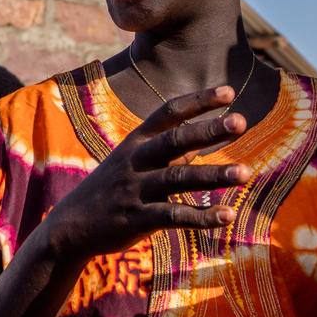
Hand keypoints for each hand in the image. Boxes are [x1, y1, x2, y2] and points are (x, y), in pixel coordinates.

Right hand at [43, 85, 250, 258]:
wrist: (71, 225)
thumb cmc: (112, 188)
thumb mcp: (133, 159)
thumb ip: (168, 148)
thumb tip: (207, 134)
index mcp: (136, 141)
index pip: (169, 113)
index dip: (198, 101)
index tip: (230, 91)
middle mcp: (136, 160)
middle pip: (174, 140)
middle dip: (207, 130)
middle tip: (241, 121)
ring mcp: (135, 189)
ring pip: (178, 179)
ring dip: (213, 175)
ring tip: (246, 173)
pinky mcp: (136, 219)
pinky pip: (173, 217)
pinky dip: (202, 217)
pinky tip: (228, 216)